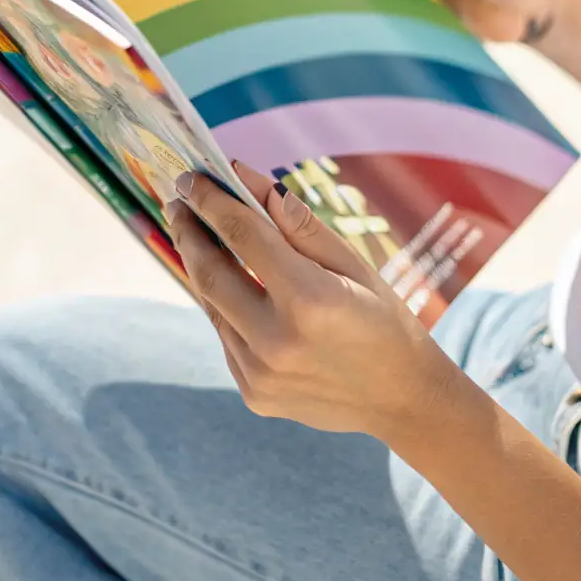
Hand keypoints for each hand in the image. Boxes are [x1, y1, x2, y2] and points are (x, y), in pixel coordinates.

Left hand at [164, 162, 455, 438]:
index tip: (190, 179)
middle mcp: (276, 340)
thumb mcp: (354, 266)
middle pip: (211, 273)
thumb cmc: (385, 322)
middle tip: (178, 203)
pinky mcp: (253, 393)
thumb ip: (298, 224)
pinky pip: (227, 336)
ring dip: (201, 268)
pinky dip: (224, 306)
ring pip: (213, 306)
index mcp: (310, 300)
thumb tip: (248, 178)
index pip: (243, 236)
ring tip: (195, 235)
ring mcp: (259, 373)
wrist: (403, 402)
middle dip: (189, 233)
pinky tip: (231, 286)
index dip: (212, 201)